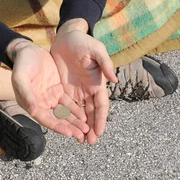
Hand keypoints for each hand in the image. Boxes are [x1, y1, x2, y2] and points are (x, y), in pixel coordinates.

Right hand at [9, 40, 88, 142]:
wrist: (28, 50)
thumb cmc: (22, 64)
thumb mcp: (21, 77)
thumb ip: (27, 94)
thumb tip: (33, 110)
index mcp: (30, 104)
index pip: (46, 119)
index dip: (58, 127)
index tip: (70, 133)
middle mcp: (41, 104)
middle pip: (57, 119)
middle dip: (70, 127)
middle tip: (82, 135)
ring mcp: (50, 97)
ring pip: (65, 113)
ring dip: (75, 121)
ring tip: (86, 129)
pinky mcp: (58, 90)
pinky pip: (68, 103)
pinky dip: (76, 110)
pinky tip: (85, 115)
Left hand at [50, 19, 117, 144]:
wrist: (66, 36)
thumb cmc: (83, 42)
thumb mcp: (96, 50)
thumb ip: (105, 63)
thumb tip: (115, 79)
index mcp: (97, 83)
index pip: (101, 105)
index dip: (101, 119)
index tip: (99, 132)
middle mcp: (88, 89)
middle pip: (92, 113)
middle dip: (92, 128)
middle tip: (89, 142)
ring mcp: (76, 90)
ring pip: (80, 112)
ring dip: (81, 126)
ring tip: (79, 140)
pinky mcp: (64, 88)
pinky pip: (67, 106)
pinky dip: (68, 117)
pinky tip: (66, 127)